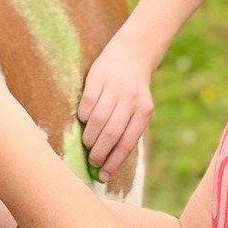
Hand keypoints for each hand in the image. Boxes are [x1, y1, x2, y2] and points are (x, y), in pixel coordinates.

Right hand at [78, 30, 157, 176]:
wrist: (132, 52)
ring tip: (87, 143)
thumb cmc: (133, 89)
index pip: (127, 142)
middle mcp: (130, 99)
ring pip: (97, 120)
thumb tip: (110, 162)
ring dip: (89, 137)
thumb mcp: (139, 107)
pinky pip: (87, 103)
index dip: (114, 161)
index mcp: (144, 111)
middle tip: (92, 161)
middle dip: (99, 153)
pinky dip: (83, 116)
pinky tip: (84, 120)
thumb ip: (128, 129)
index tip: (104, 175)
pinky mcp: (98, 78)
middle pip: (111, 134)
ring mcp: (114, 88)